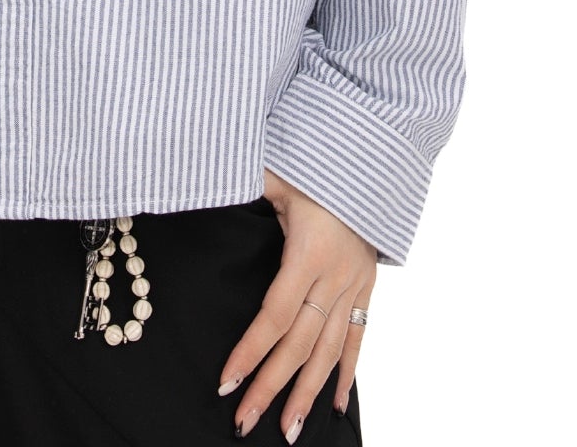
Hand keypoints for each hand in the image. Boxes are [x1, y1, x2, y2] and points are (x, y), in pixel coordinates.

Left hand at [217, 167, 375, 438]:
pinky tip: (336, 403)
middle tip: (244, 423)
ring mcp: (354, 285)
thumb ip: (242, 183)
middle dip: (271, 386)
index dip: (251, 350)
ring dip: (308, 393)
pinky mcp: (366, 286)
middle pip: (300, 344)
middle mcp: (335, 276)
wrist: (373, 158)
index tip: (227, 381)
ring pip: (331, 351)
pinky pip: (358, 336)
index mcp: (308, 252)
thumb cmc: (317, 163)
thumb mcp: (277, 172)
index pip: (276, 315)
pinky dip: (347, 372)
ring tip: (290, 431)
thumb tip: (203, 181)